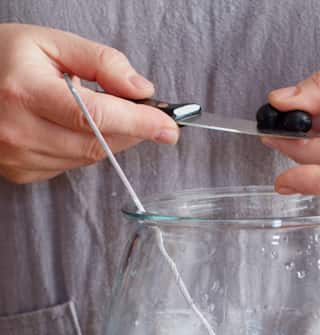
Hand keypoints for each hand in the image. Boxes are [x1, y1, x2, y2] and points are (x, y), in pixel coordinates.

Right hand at [0, 23, 179, 183]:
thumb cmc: (2, 57)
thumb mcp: (48, 42)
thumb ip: (99, 61)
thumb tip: (141, 88)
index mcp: (25, 92)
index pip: (97, 116)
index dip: (139, 122)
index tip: (169, 127)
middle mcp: (20, 131)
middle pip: (99, 143)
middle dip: (133, 131)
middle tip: (152, 118)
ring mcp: (19, 157)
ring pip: (88, 158)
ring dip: (111, 140)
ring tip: (107, 113)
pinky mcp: (21, 172)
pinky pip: (71, 166)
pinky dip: (84, 148)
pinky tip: (74, 127)